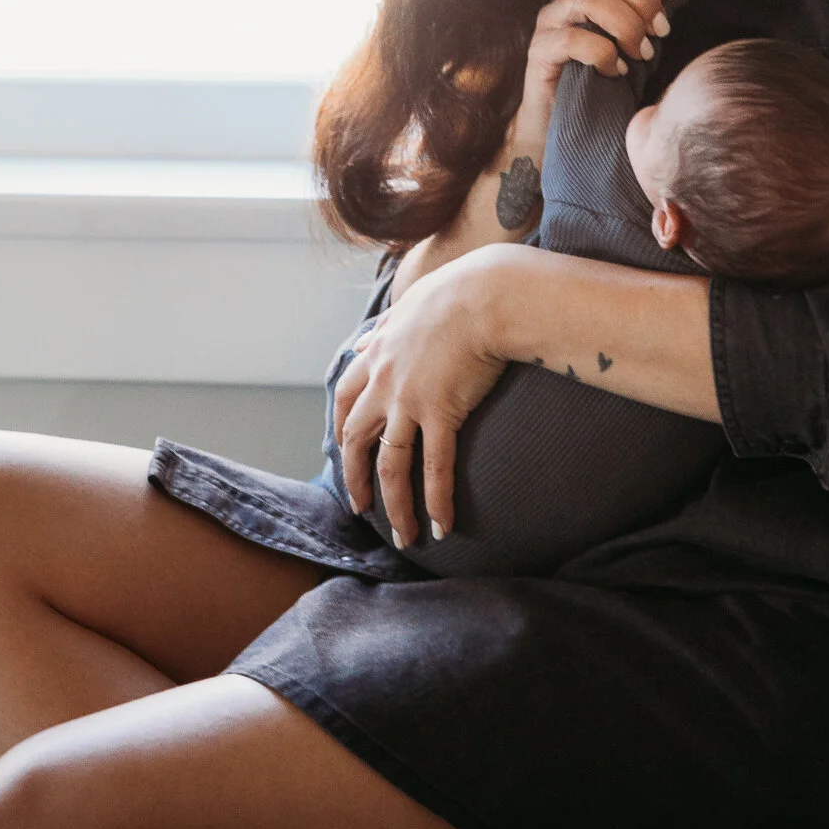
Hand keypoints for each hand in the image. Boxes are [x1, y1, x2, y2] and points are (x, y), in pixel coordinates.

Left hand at [333, 243, 515, 546]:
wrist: (484, 294)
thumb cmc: (456, 292)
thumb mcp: (408, 305)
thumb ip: (384, 329)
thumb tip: (364, 341)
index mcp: (376, 355)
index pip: (345, 400)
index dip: (343, 430)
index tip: (347, 451)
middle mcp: (384, 382)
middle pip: (358, 440)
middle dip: (356, 478)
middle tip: (362, 508)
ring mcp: (409, 401)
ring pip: (391, 465)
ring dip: (395, 505)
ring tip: (405, 535)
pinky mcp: (441, 413)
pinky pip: (435, 468)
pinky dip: (436, 500)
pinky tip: (443, 526)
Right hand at [517, 0, 713, 139]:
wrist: (573, 120)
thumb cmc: (615, 69)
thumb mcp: (650, 26)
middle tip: (662, 30)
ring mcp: (550, 20)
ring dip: (625, 24)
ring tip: (642, 52)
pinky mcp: (539, 50)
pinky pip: (571, 38)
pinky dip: (602, 53)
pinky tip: (616, 70)